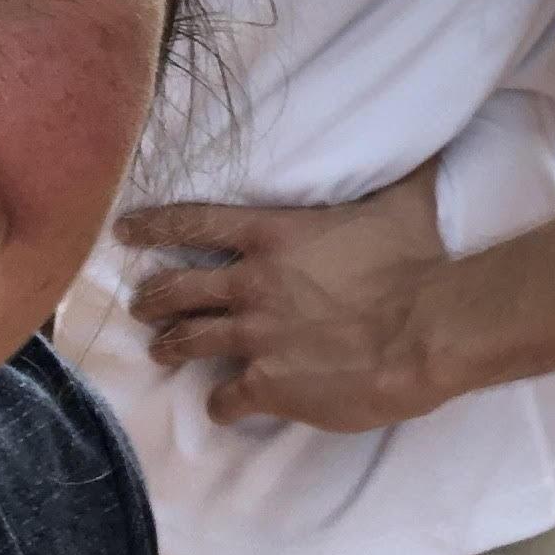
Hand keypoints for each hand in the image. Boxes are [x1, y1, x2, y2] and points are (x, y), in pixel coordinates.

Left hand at [117, 158, 453, 432]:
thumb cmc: (417, 263)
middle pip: (179, 288)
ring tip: (161, 350)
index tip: (123, 230)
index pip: (195, 223)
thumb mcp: (405, 204)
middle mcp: (253, 283)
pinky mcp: (269, 384)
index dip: (153, 225)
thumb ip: (402, 176)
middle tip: (139, 303)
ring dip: (170, 346)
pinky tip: (222, 408)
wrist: (426, 331)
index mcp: (274, 234)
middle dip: (152, 297)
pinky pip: (226, 399)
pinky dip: (220, 404)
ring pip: (189, 341)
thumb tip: (430, 147)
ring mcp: (256, 336)